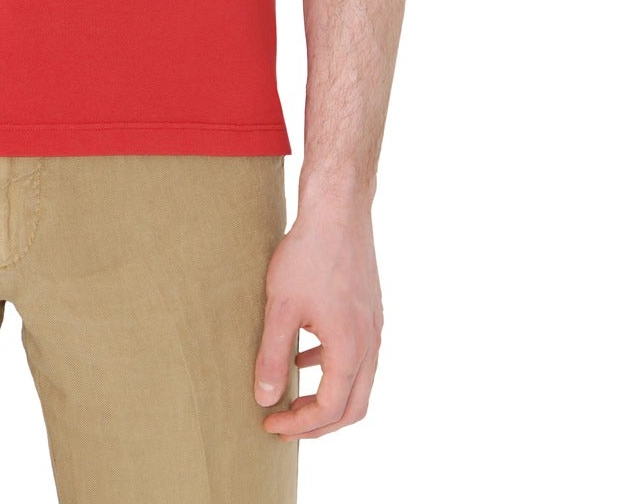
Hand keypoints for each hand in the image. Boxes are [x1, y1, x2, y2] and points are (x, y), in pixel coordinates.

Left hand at [252, 199, 382, 439]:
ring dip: (328, 398)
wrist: (337, 211)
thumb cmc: (308, 255)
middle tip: (284, 425)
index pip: (329, 409)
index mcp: (350, 349)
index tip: (270, 425)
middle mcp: (370, 344)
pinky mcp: (369, 312)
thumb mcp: (280, 307)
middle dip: (319, 424)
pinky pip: (357, 356)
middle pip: (353, 407)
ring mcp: (373, 328)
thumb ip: (271, 355)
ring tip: (293, 398)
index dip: (299, 425)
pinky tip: (303, 356)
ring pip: (358, 383)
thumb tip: (263, 398)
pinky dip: (332, 369)